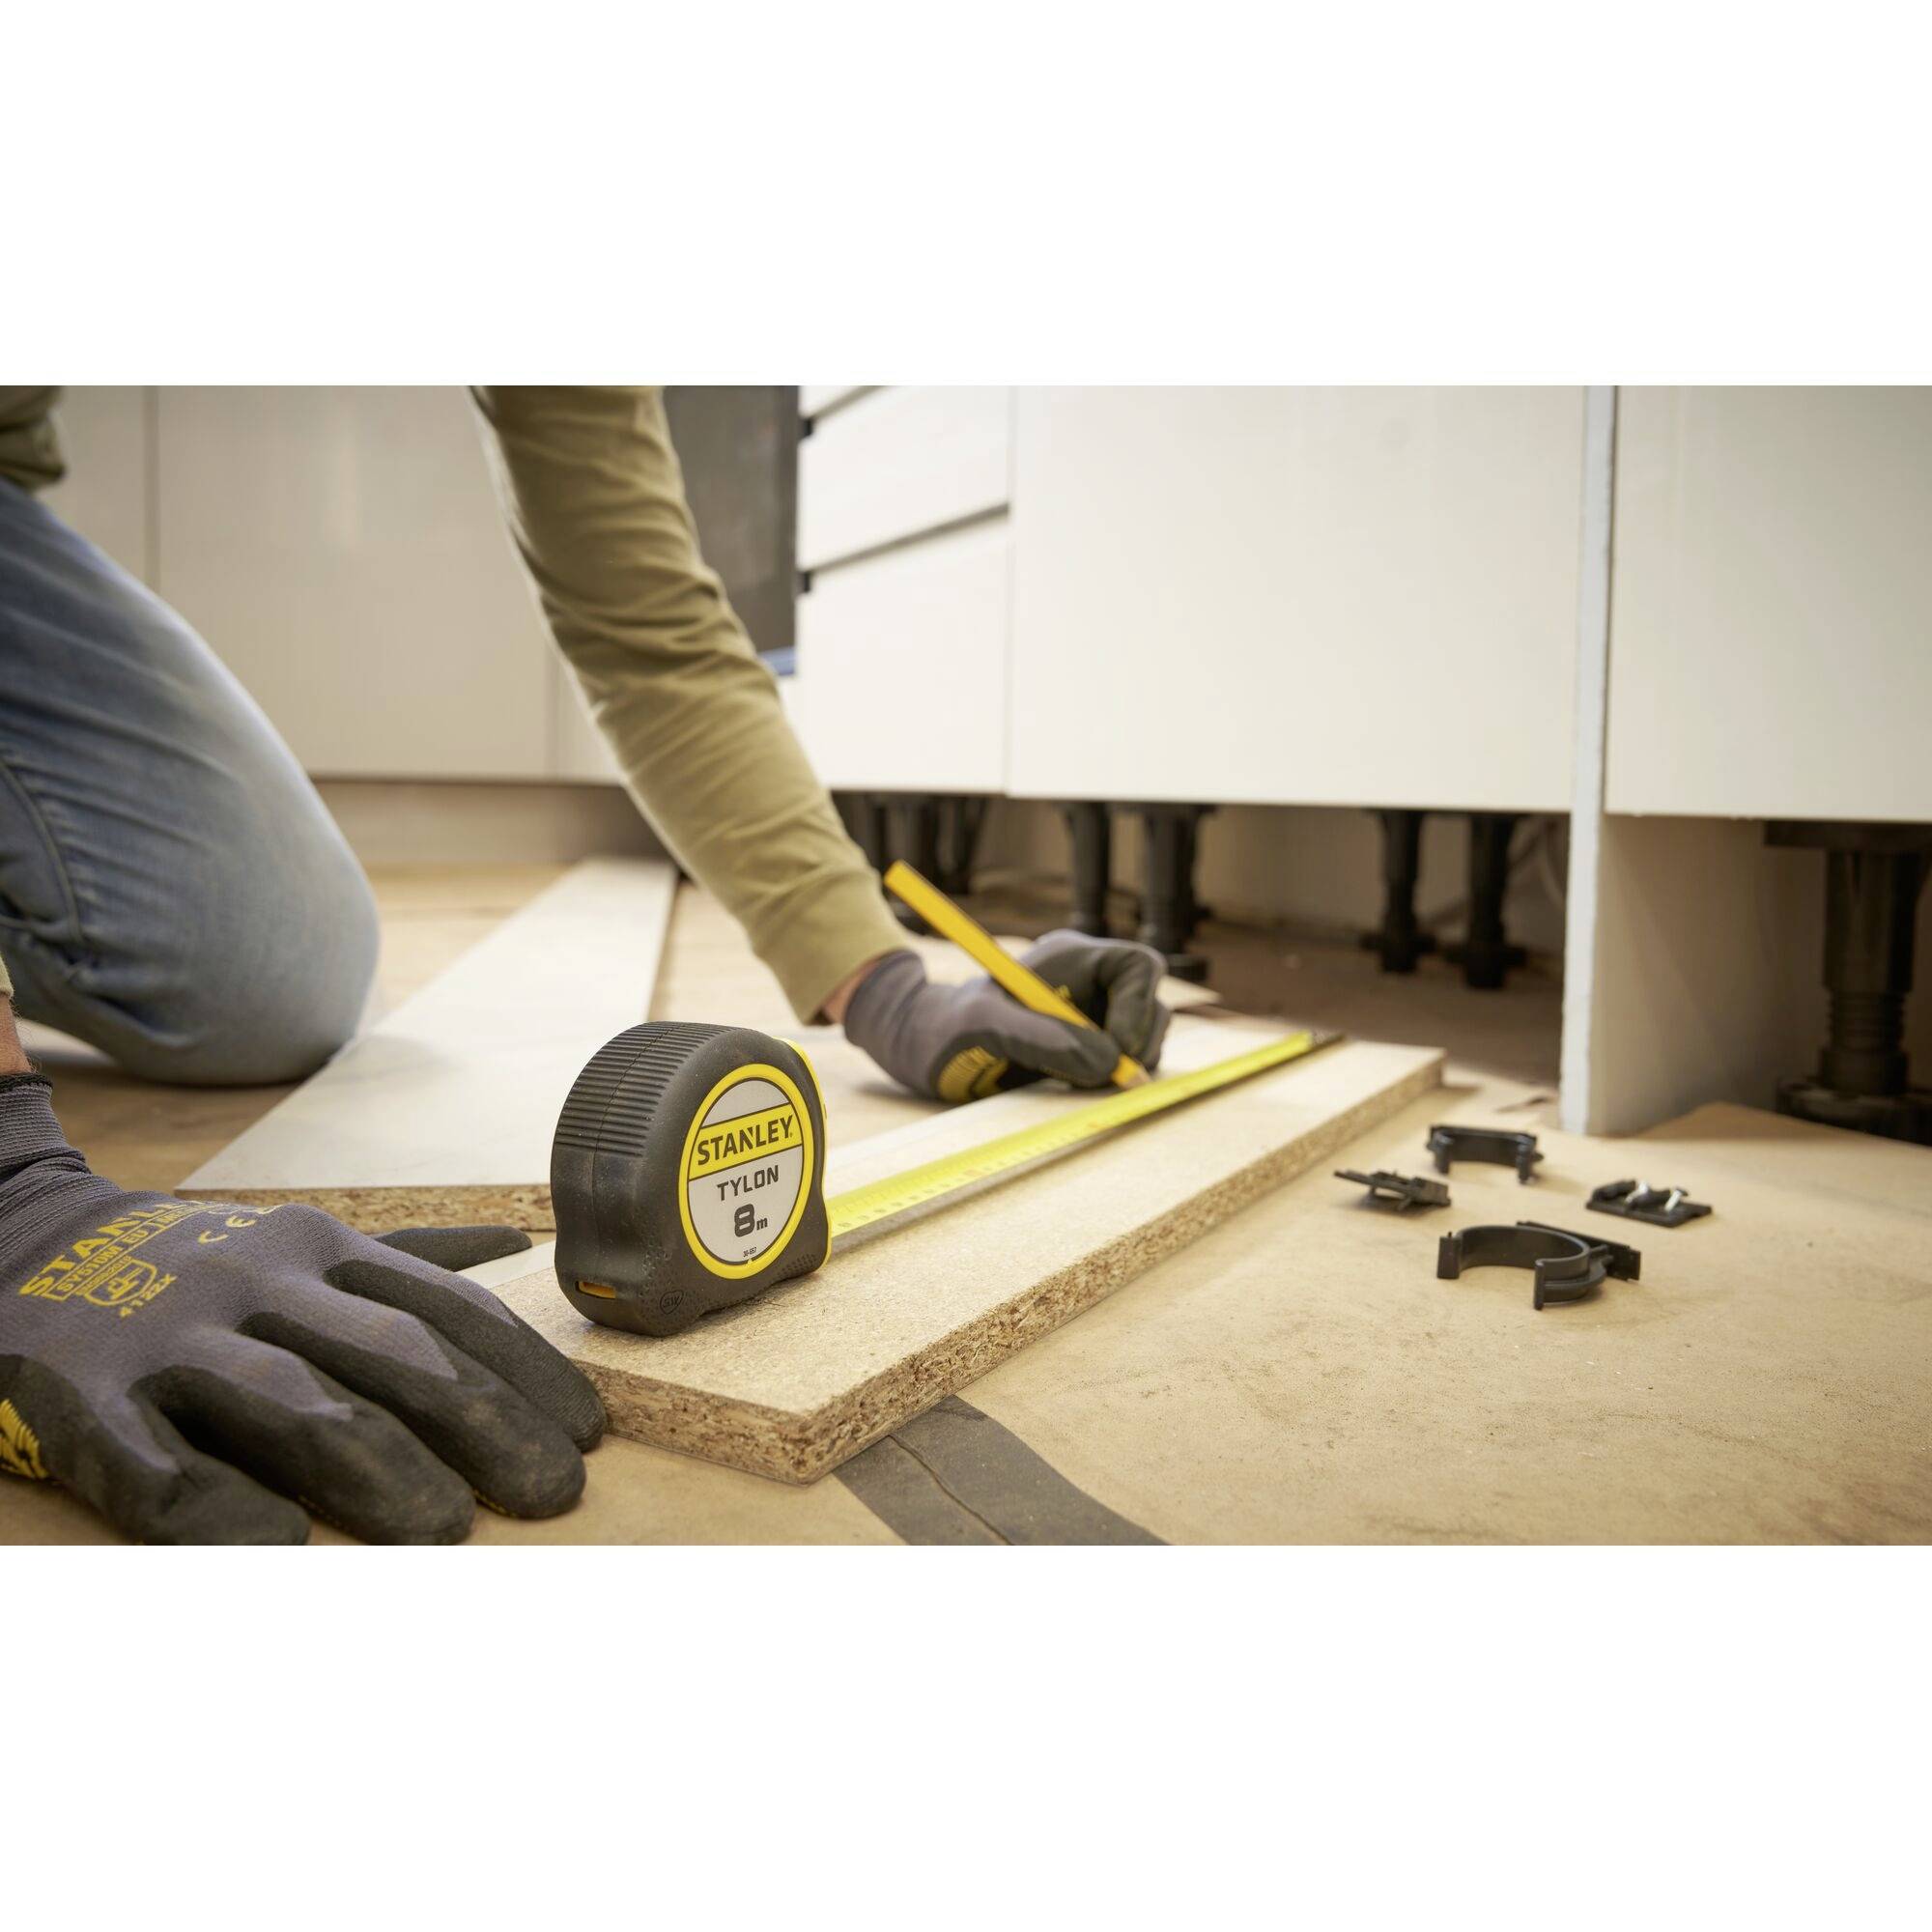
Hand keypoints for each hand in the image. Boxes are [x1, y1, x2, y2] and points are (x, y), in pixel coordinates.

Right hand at [0, 1074, 603, 1542]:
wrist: (17, 1237)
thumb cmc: (196, 1266)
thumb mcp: (302, 1241)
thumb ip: (408, 1257)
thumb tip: (520, 1248)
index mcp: (319, 1247)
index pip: (446, 1308)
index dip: (524, 1371)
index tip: (588, 1433)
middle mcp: (257, 1282)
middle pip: (390, 1354)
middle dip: (482, 1425)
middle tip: (553, 1494)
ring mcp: (170, 1335)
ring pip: (291, 1402)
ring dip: (378, 1467)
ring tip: (448, 1531)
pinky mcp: (82, 1394)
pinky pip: (155, 1460)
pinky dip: (218, 1506)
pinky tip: (281, 1543)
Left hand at [842, 930, 1170, 1101]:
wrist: (923, 1047)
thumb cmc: (944, 1027)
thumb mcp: (985, 1027)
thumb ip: (1043, 1038)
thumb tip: (1108, 1062)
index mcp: (1070, 957)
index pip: (1136, 966)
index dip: (1140, 1006)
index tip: (1119, 1050)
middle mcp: (1088, 981)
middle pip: (1150, 1003)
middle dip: (1138, 1042)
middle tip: (1107, 1079)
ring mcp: (1091, 1014)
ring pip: (1144, 1038)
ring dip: (1125, 1066)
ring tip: (1072, 1081)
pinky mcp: (1087, 1047)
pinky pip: (1124, 1064)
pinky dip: (1113, 1081)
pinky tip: (1071, 1088)